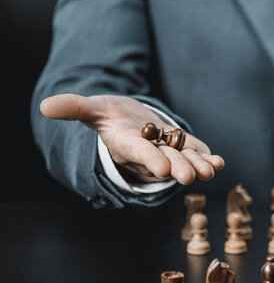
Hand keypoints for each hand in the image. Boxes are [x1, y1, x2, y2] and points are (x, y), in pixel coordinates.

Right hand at [40, 94, 223, 183]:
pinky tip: (219, 162)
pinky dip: (208, 158)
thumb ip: (74, 107)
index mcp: (129, 145)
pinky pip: (197, 153)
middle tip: (189, 176)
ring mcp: (169, 151)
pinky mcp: (184, 146)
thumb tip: (45, 106)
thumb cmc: (110, 115)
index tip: (161, 169)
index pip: (140, 153)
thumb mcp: (93, 108)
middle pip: (167, 161)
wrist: (130, 120)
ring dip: (198, 166)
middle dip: (179, 168)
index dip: (150, 160)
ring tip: (211, 170)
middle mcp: (151, 153)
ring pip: (185, 160)